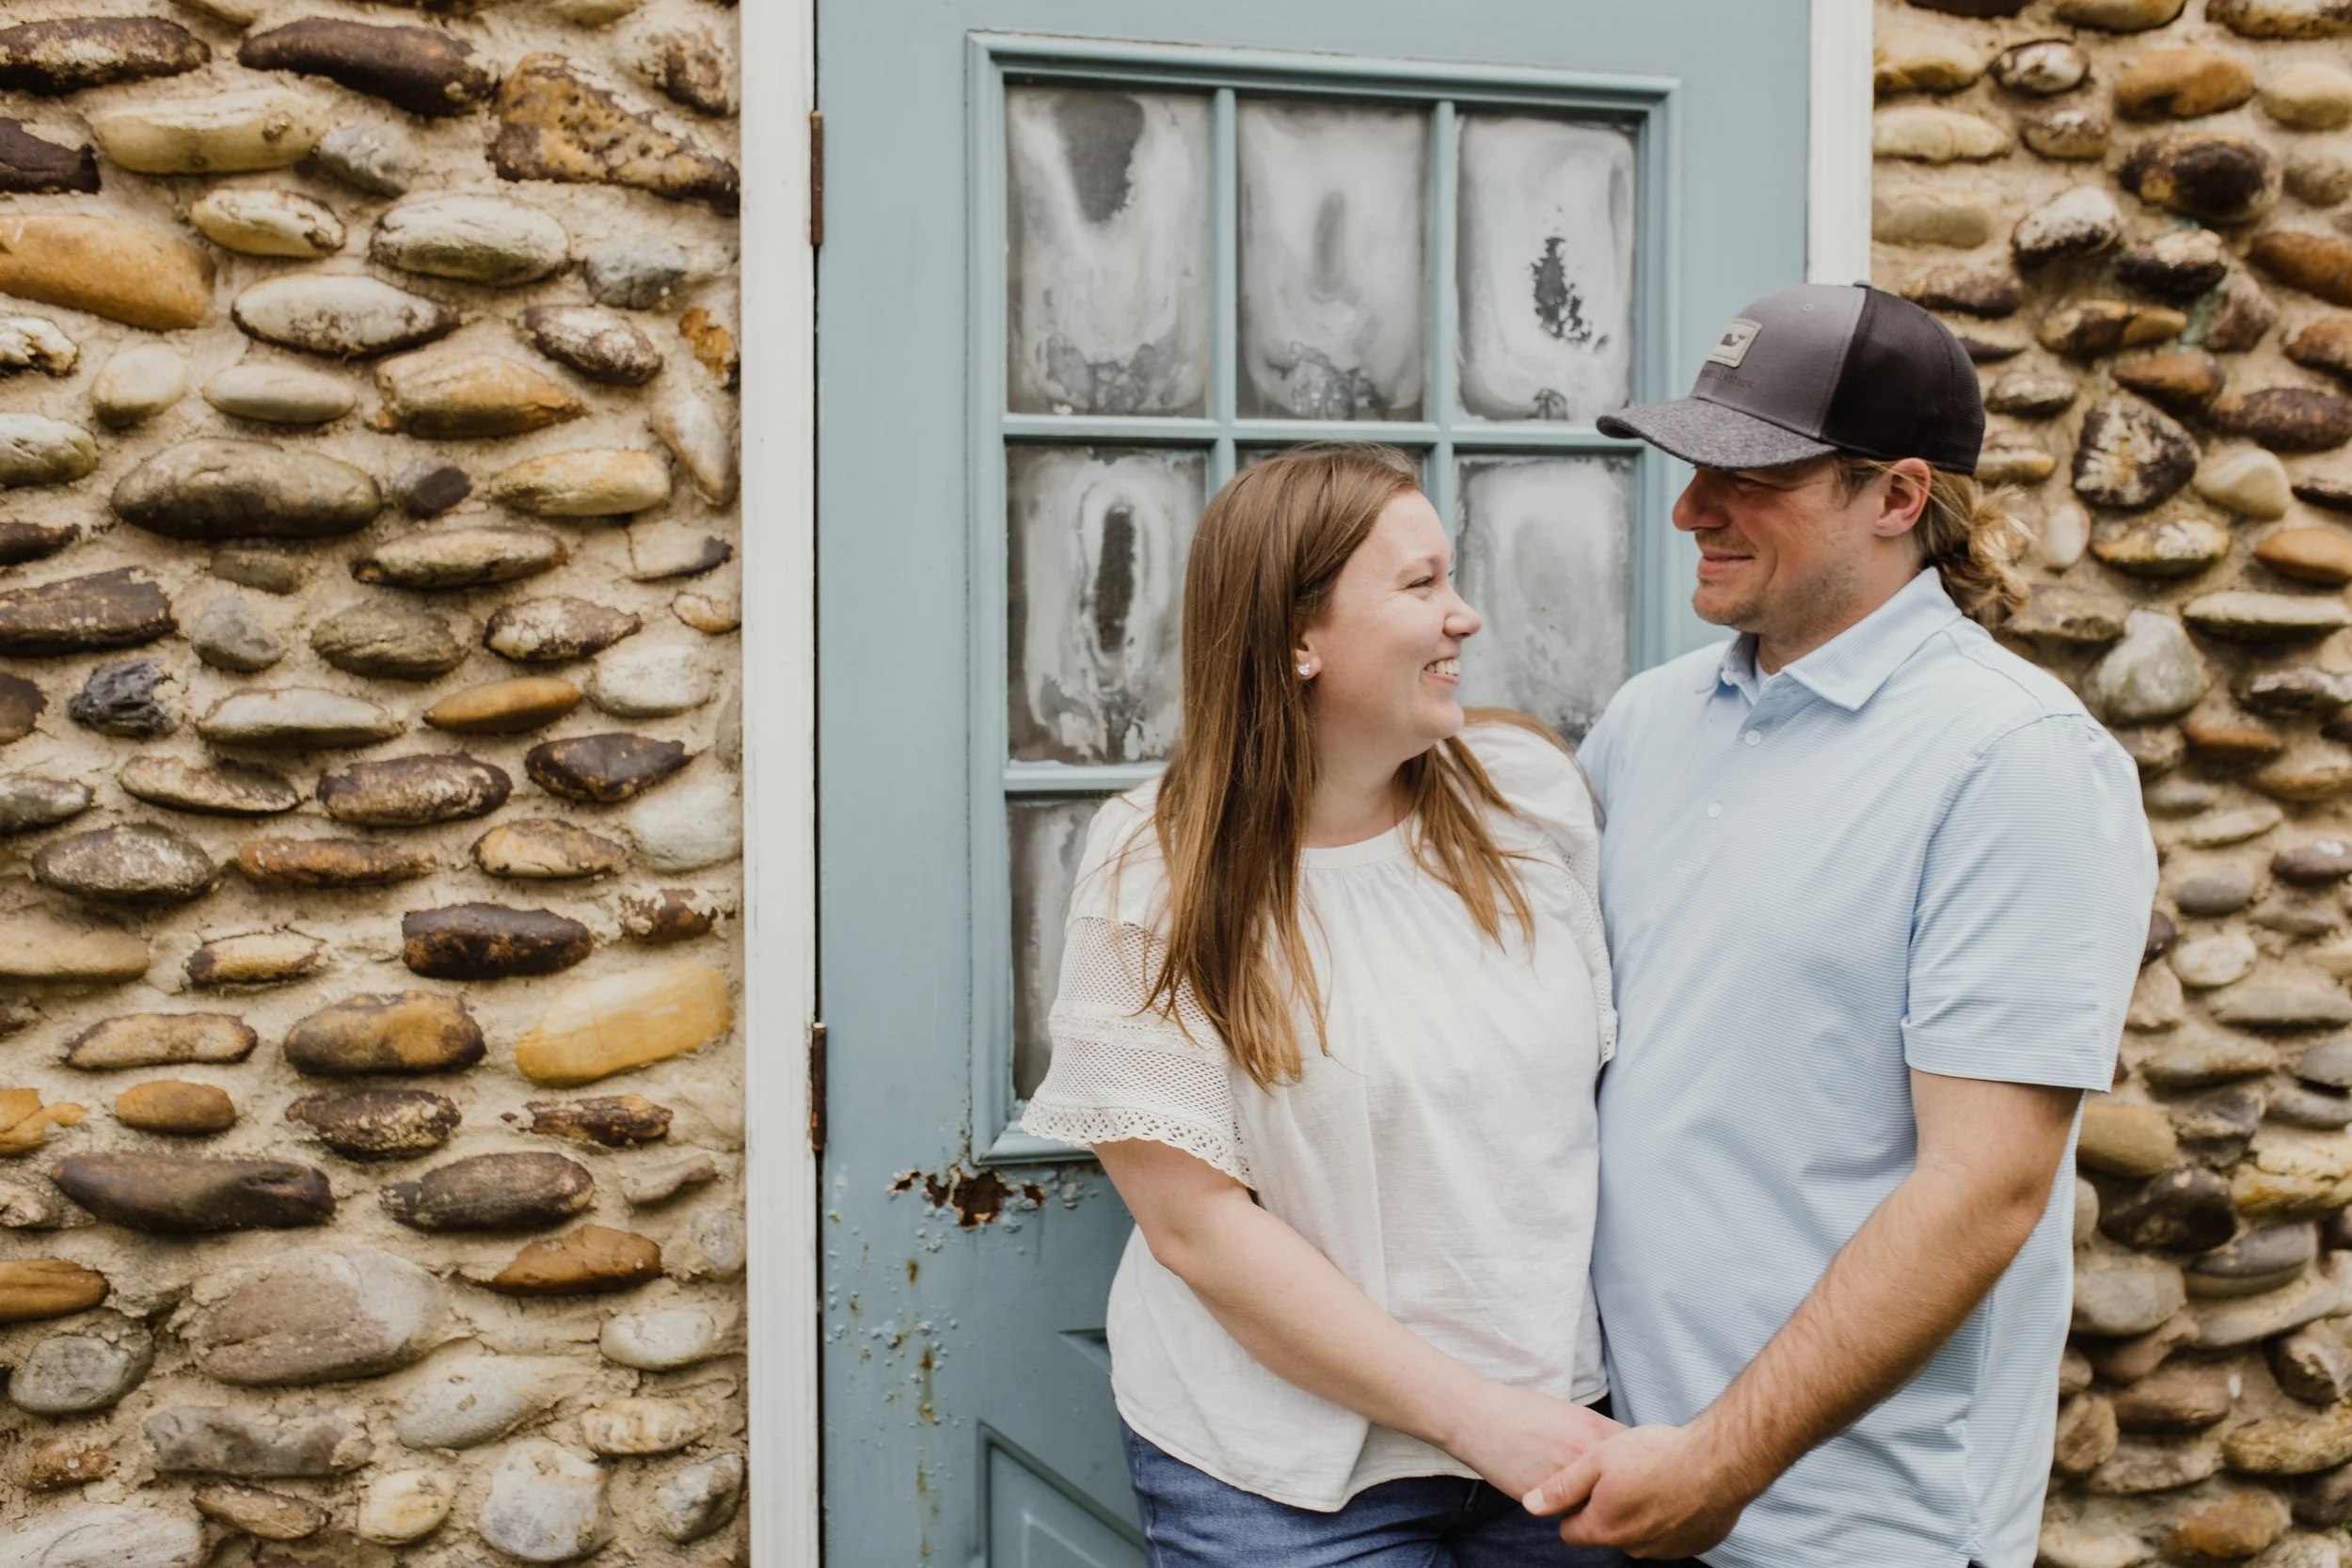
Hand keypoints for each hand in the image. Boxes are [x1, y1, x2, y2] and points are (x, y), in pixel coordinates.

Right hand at [1440, 1382, 1623, 1500]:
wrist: (1480, 1420)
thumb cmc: (1523, 1412)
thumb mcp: (1570, 1412)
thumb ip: (1599, 1434)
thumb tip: (1624, 1452)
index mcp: (1594, 1432)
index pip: (1636, 1455)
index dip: (1635, 1461)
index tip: (1632, 1464)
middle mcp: (1585, 1458)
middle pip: (1622, 1484)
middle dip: (1620, 1485)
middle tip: (1615, 1485)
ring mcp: (1566, 1482)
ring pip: (1596, 1502)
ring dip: (1595, 1500)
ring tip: (1585, 1490)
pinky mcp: (1545, 1501)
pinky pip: (1568, 1510)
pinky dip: (1568, 1506)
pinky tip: (1559, 1493)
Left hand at [1521, 1422, 1755, 1558]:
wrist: (1719, 1462)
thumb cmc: (1656, 1455)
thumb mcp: (1598, 1458)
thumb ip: (1562, 1486)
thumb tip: (1531, 1505)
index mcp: (1604, 1529)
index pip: (1570, 1531)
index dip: (1574, 1505)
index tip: (1589, 1482)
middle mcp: (1633, 1548)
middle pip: (1606, 1532)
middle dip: (1608, 1508)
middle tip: (1624, 1473)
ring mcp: (1666, 1550)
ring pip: (1639, 1533)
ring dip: (1640, 1512)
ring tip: (1653, 1477)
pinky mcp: (1695, 1544)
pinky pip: (1671, 1533)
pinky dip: (1669, 1516)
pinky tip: (1675, 1488)